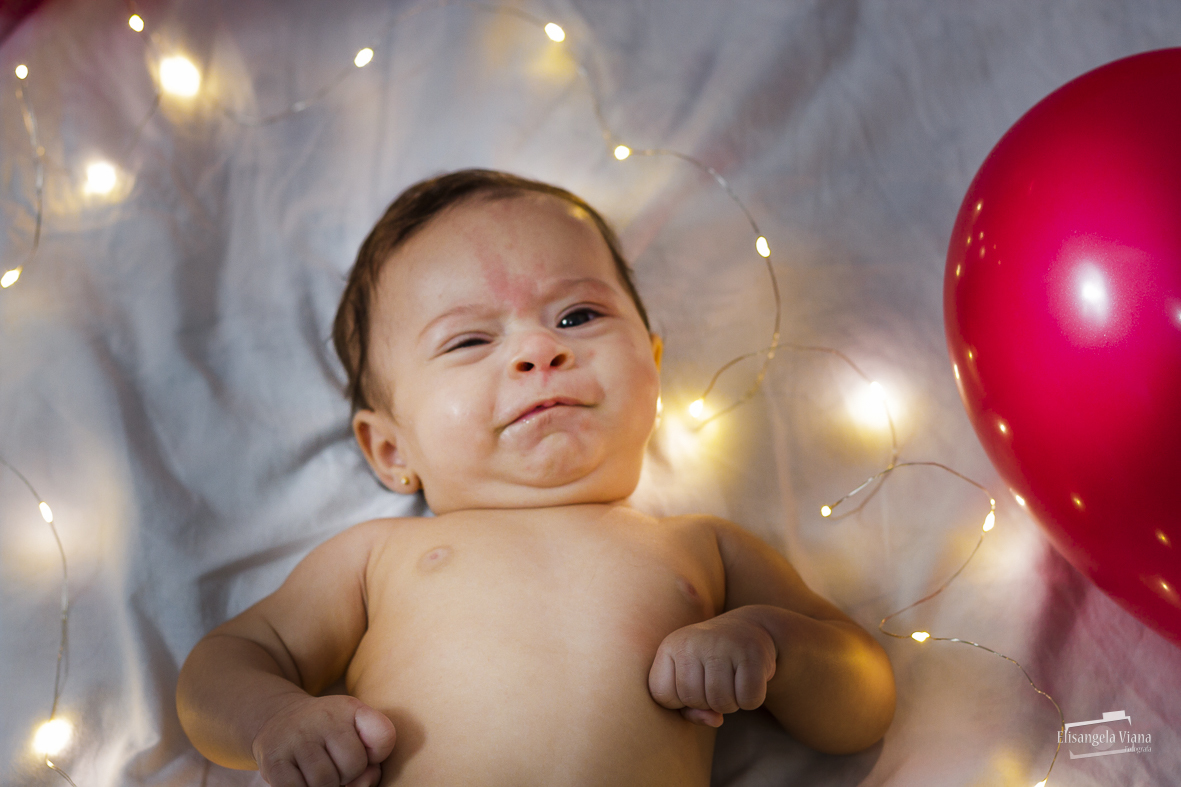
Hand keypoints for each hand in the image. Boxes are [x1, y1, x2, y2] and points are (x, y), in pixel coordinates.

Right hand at [251, 695, 395, 786]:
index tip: (364, 750)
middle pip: (354, 765)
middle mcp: (323, 717)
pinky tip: (301, 780)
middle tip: (334, 764)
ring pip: (326, 782)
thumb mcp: (354, 734)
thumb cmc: (327, 736)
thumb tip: (362, 784)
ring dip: (326, 786)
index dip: (377, 754)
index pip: (383, 736)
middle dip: (348, 773)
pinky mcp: (274, 760)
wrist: (279, 719)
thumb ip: (369, 760)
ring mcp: (296, 738)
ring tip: (318, 773)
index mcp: (350, 708)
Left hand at [648, 608, 777, 726]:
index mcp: (671, 645)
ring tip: (732, 683)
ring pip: (721, 702)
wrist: (748, 628)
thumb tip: (714, 720)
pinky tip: (748, 681)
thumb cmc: (713, 663)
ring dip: (730, 704)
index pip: (662, 695)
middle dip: (708, 704)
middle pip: (693, 700)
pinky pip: (748, 699)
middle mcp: (693, 641)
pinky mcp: (751, 653)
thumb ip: (690, 709)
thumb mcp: (691, 680)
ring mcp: (722, 645)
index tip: (694, 686)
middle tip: (718, 684)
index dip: (680, 701)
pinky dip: (751, 700)